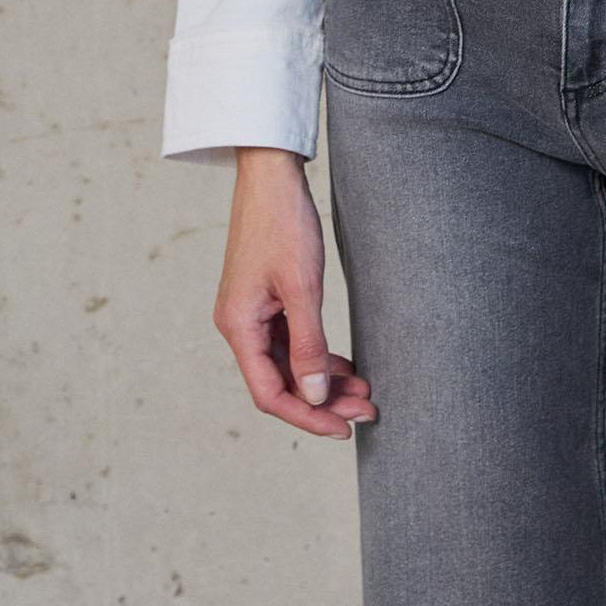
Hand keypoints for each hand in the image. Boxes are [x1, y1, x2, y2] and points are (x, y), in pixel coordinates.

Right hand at [214, 149, 377, 438]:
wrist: (272, 176)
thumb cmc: (284, 223)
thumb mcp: (303, 287)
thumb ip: (309, 345)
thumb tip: (314, 395)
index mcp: (239, 327)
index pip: (270, 393)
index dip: (306, 416)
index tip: (342, 429)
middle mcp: (240, 326)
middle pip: (281, 383)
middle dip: (323, 400)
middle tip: (366, 410)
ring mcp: (253, 314)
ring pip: (289, 364)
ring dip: (324, 381)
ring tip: (364, 392)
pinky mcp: (267, 301)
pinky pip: (291, 343)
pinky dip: (318, 357)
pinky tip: (345, 367)